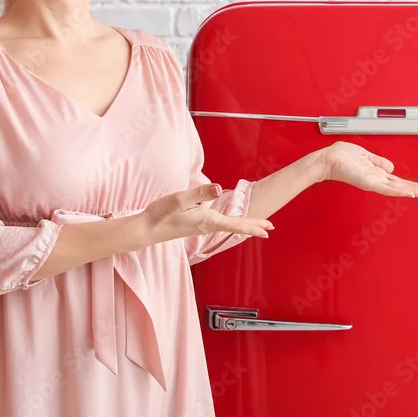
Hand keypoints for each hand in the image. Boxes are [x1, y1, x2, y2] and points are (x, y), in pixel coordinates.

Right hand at [142, 183, 274, 244]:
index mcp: (206, 220)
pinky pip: (218, 221)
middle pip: (235, 226)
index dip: (252, 226)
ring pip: (227, 223)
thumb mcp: (179, 199)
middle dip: (253, 226)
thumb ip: (198, 194)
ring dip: (243, 224)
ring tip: (258, 225)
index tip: (267, 230)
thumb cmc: (160, 214)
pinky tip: (231, 219)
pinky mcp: (196, 223)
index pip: (234, 224)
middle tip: (271, 228)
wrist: (146, 230)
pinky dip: (230, 222)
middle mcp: (207, 225)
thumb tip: (217, 189)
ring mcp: (202, 225)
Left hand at [320, 141, 417, 199]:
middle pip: (402, 186)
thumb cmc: (341, 156)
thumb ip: (379, 162)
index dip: (413, 184)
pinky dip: (400, 191)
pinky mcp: (369, 183)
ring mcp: (374, 182)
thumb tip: (391, 167)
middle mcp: (377, 179)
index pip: (399, 180)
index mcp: (377, 172)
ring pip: (398, 188)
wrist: (328, 159)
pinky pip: (387, 188)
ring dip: (413, 192)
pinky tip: (410, 193)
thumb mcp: (365, 155)